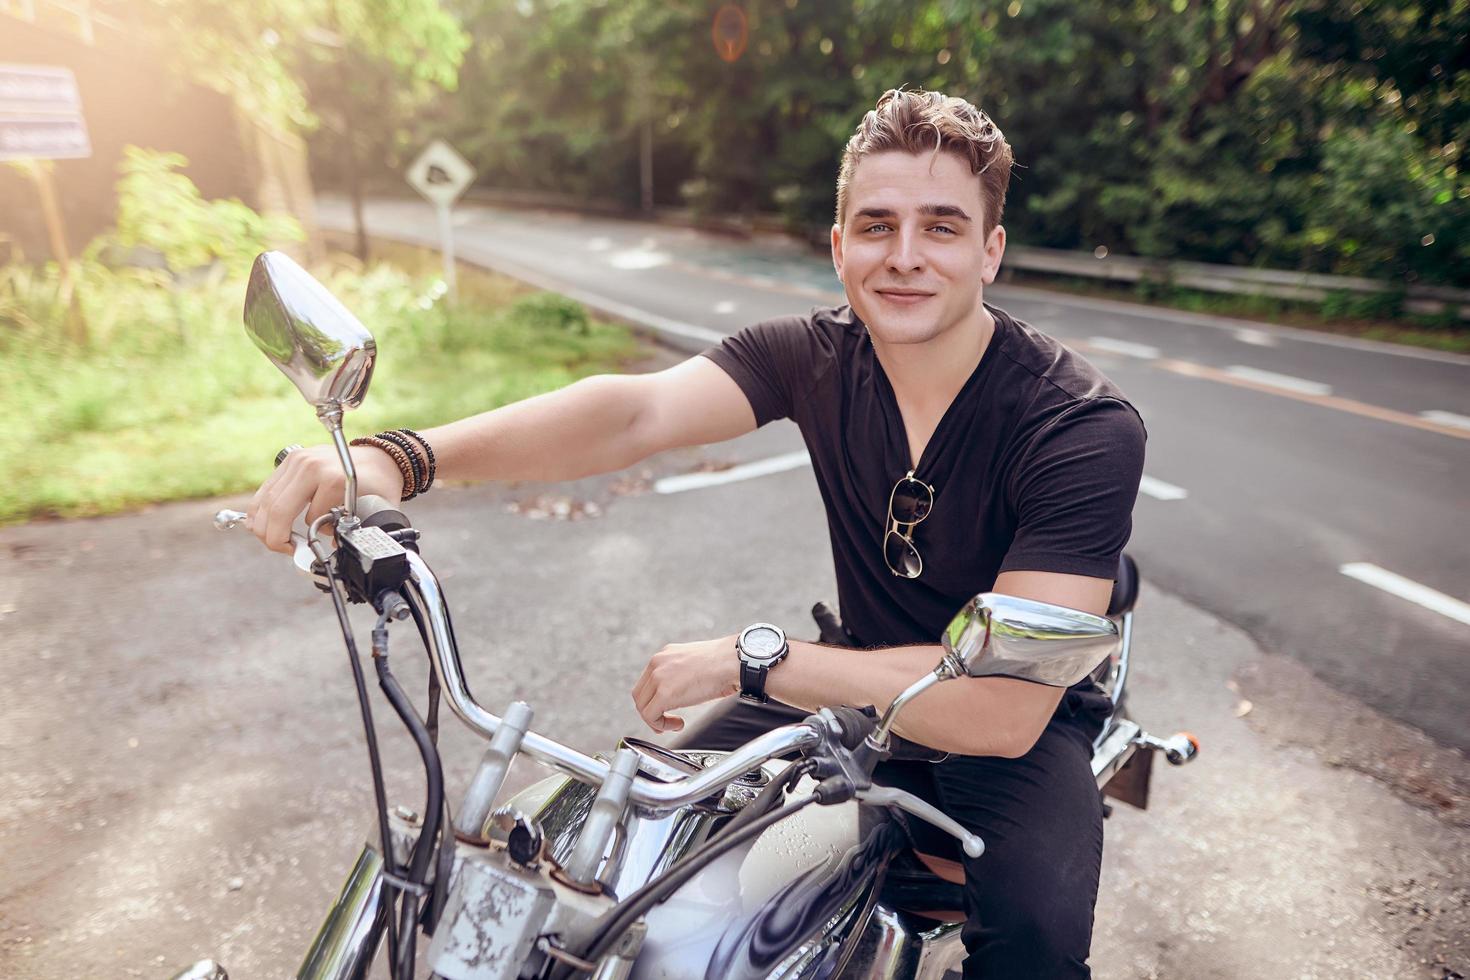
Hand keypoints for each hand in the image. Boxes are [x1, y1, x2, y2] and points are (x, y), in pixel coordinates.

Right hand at [245, 445, 404, 553]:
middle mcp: (310, 466)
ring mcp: (296, 460)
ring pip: (265, 501)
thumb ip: (358, 531)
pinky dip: (260, 511)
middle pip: (277, 510)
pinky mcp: (289, 460)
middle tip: (287, 550)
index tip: (312, 547)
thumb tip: (334, 551)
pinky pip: (265, 490)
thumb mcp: (376, 510)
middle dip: (275, 538)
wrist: (380, 457)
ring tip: (277, 540)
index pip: (309, 519)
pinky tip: (264, 525)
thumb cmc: (378, 483)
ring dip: (264, 526)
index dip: (310, 538)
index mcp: (332, 478)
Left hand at [631, 636, 740, 733]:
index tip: (665, 710)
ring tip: (674, 724)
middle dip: (650, 711)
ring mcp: (659, 677)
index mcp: (666, 654)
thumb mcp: (695, 663)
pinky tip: (678, 724)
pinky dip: (661, 725)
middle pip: (640, 694)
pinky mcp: (665, 693)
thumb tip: (681, 692)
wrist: (734, 661)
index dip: (653, 699)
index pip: (647, 681)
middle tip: (664, 722)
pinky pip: (650, 716)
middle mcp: (658, 663)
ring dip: (655, 720)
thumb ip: (681, 674)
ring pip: (642, 706)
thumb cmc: (725, 663)